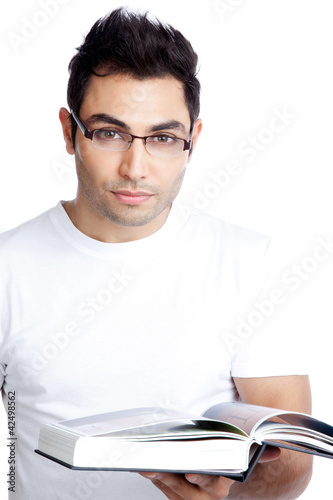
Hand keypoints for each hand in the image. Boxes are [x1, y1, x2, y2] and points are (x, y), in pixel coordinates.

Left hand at [139, 446, 280, 499]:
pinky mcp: (176, 497)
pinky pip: (164, 489)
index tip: (190, 474)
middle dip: (168, 477)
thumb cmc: (230, 464)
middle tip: (154, 466)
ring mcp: (189, 499)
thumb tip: (275, 450)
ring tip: (144, 464)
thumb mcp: (242, 458)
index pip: (211, 483)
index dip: (201, 478)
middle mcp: (206, 497)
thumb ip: (258, 455)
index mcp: (222, 486)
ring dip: (157, 477)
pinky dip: (155, 478)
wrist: (220, 483)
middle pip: (184, 488)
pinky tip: (145, 467)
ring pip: (171, 489)